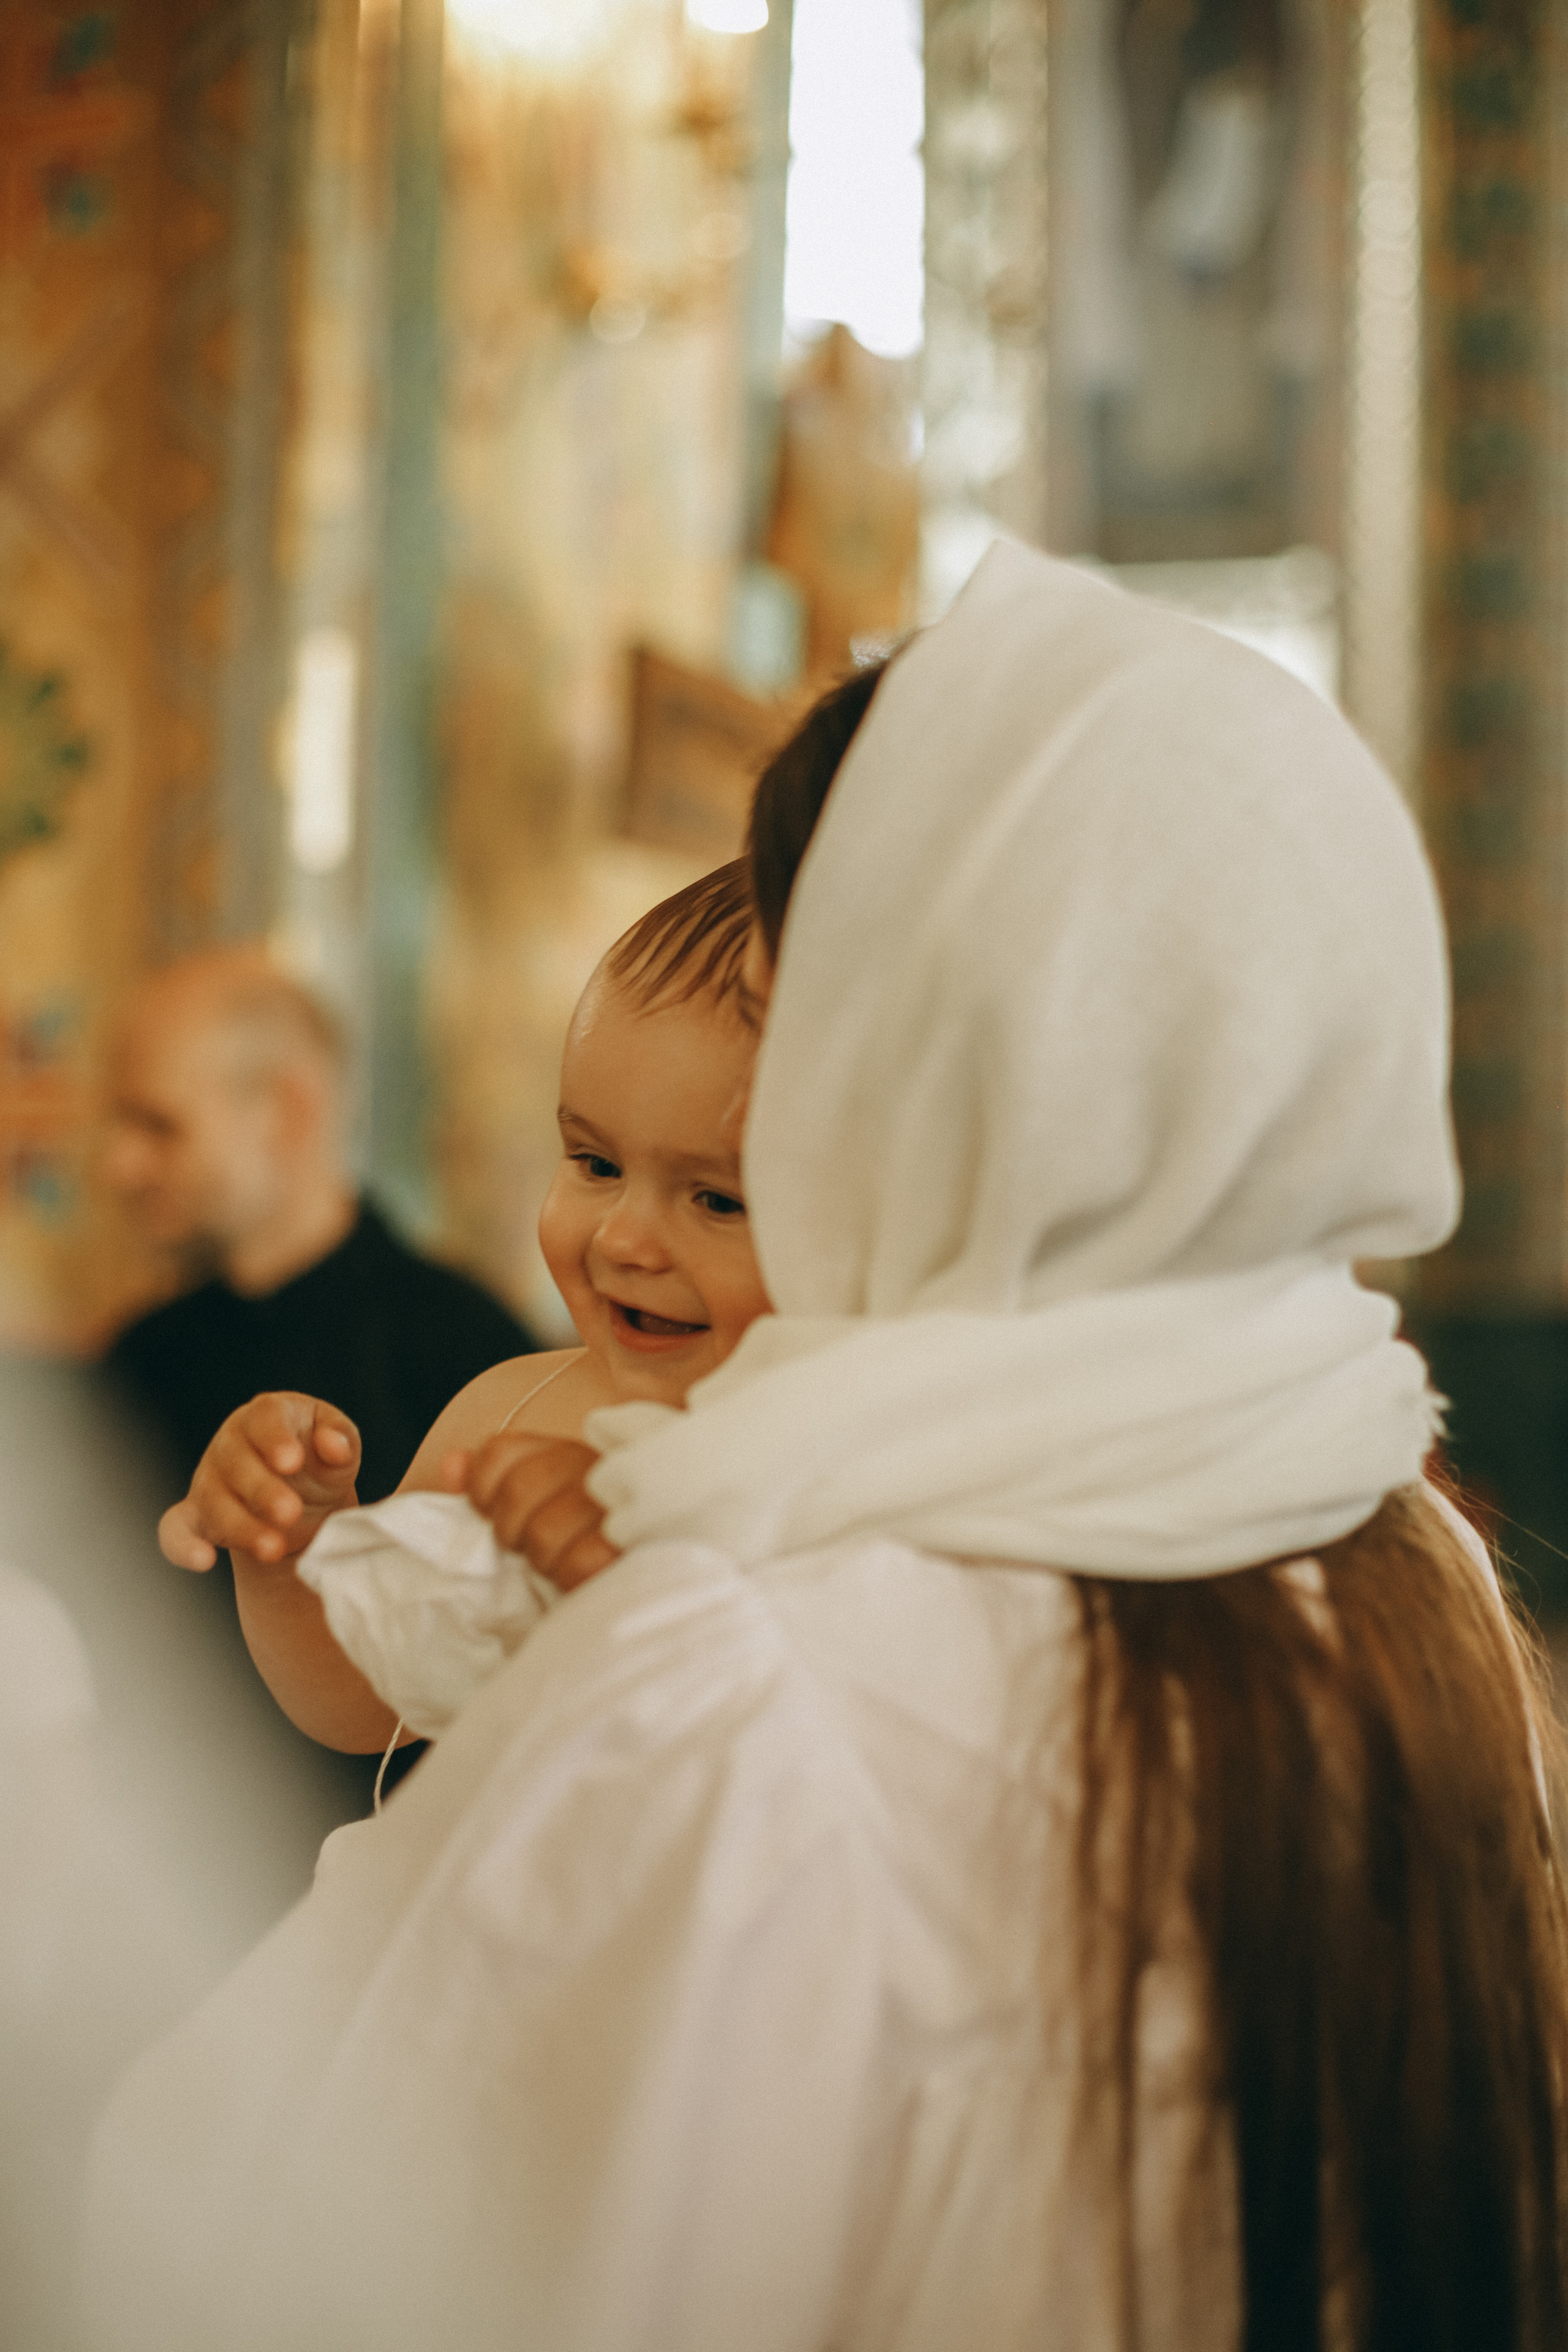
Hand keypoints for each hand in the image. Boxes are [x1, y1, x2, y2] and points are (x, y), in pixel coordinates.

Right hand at [159, 1393, 361, 1571]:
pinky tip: (203, 1560)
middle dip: (262, 1490)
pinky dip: (183, 1545)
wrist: (303, 1502)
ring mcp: (208, 1480)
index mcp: (268, 1415)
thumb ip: (342, 1442)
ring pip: (211, 1500)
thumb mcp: (340, 1450)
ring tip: (274, 1548)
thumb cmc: (320, 1464)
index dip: (275, 1439)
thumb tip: (334, 1445)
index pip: (264, 1418)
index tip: (293, 1462)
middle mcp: (231, 1444)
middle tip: (290, 1513)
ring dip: (240, 1526)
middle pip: (235, 1462)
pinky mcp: (195, 1516)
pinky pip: (176, 1530)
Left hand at [443, 1432, 618, 1591]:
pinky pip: (581, 1562)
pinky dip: (573, 1577)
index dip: (482, 1490)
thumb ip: (489, 1484)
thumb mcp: (533, 1508)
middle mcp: (592, 1465)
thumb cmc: (578, 1542)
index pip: (500, 1452)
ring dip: (545, 1561)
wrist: (638, 1582)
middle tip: (531, 1549)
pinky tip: (582, 1577)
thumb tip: (452, 1465)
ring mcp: (617, 1501)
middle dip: (512, 1533)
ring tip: (561, 1564)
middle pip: (518, 1491)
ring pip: (544, 1533)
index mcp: (565, 1452)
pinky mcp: (634, 1542)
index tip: (491, 1516)